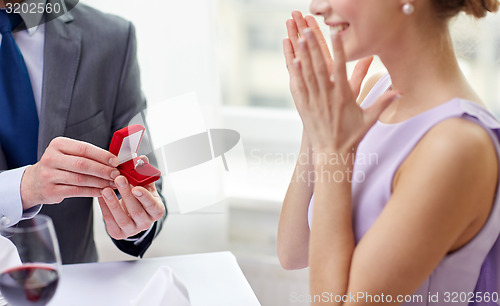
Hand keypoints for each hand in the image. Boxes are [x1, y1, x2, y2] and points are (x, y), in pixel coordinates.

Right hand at [21, 137, 119, 208]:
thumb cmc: (60, 165)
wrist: (35, 181)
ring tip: (112, 184)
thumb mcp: (69, 153)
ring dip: (100, 182)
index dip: (102, 155)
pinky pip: (76, 191)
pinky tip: (102, 192)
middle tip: (116, 174)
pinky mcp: (50, 190)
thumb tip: (114, 160)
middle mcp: (51, 158)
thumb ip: (88, 155)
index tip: (116, 161)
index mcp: (58, 144)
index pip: (84, 148)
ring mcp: (48, 175)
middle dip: (102, 170)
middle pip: (82, 164)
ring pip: (80, 179)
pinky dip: (92, 192)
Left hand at [98, 156, 164, 239]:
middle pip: (136, 211)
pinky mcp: (119, 233)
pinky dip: (104, 208)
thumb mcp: (145, 185)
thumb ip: (144, 173)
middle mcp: (146, 222)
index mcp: (156, 210)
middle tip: (118, 179)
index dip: (145, 197)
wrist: (133, 213)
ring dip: (113, 203)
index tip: (136, 187)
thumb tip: (142, 159)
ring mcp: (132, 230)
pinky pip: (110, 221)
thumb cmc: (140, 197)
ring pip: (122, 218)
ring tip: (105, 189)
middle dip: (126, 194)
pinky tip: (100, 196)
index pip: (153, 205)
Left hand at [285, 23, 399, 153]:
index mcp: (343, 97)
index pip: (341, 68)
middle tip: (309, 28)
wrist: (332, 154)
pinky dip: (295, 73)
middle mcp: (327, 97)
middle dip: (315, 46)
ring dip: (303, 55)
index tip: (335, 34)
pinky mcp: (303, 107)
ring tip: (299, 37)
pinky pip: (298, 87)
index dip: (338, 50)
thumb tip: (401, 92)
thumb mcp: (369, 119)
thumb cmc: (351, 136)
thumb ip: (384, 103)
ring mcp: (313, 101)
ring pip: (307, 74)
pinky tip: (292, 59)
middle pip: (320, 67)